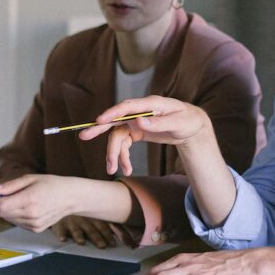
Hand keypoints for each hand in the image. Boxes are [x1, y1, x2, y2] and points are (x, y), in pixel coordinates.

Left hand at [0, 174, 77, 232]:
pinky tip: (29, 208)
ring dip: (10, 210)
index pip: (1, 206)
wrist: (70, 197)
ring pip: (9, 219)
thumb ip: (10, 185)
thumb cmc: (52, 185)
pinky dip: (18, 216)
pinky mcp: (36, 229)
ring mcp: (34, 224)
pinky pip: (18, 223)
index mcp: (29, 200)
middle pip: (3, 214)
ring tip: (23, 200)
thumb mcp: (30, 178)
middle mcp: (31, 214)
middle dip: (1, 204)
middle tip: (10, 194)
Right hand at [51, 215, 115, 248]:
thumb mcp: (91, 212)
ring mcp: (70, 221)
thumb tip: (116, 234)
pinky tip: (63, 239)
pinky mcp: (59, 224)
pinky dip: (61, 234)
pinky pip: (59, 229)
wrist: (61, 199)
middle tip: (102, 246)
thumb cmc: (80, 211)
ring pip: (76, 230)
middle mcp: (82, 219)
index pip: (102, 227)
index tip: (113, 245)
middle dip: (96, 238)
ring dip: (79, 236)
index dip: (108, 236)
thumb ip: (101, 221)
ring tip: (81, 242)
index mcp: (92, 217)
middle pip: (91, 230)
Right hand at [79, 96, 212, 175]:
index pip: (127, 107)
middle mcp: (139, 112)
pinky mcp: (136, 131)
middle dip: (99, 129)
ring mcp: (136, 122)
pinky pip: (124, 144)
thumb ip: (160, 122)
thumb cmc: (188, 120)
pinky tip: (126, 168)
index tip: (99, 120)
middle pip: (115, 119)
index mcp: (150, 104)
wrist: (191, 127)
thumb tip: (140, 121)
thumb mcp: (179, 123)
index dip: (112, 113)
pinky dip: (122, 156)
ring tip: (112, 169)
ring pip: (118, 136)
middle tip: (83, 136)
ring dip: (114, 153)